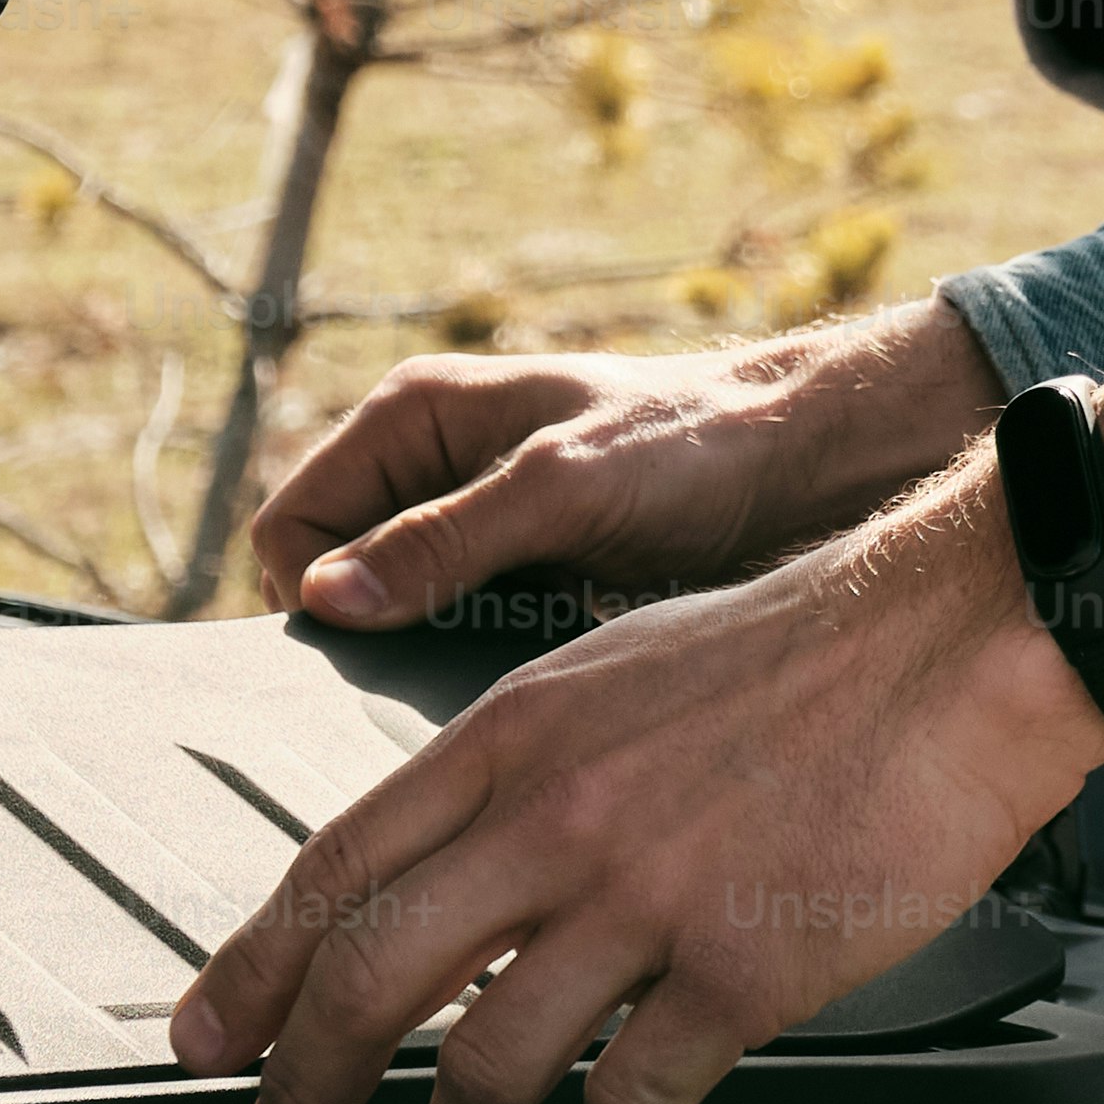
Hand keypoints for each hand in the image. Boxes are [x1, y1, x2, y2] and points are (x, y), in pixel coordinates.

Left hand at [177, 461, 1103, 1103]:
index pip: (334, 868)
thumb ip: (525, 760)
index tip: (209, 1037)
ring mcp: (643, 898)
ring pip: (482, 1068)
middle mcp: (556, 815)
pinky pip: (632, 1102)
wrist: (955, 637)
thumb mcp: (617, 667)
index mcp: (517, 732)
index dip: (251, 969)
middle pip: (368, 983)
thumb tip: (454, 858)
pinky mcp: (737, 971)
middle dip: (300, 1091)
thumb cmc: (807, 649)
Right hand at [247, 299, 999, 629]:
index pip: (290, 530)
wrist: (813, 463)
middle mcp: (431, 469)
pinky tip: (533, 685)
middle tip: (446, 676)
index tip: (382, 647)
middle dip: (375, 637)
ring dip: (432, 659)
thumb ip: (448, 539)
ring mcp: (476, 529)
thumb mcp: (566, 488)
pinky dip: (482, 667)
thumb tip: (330, 597)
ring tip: (501, 677)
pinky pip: (459, 641)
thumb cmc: (699, 444)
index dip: (318, 594)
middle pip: (336, 585)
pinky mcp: (523, 580)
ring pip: (395, 623)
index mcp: (414, 417)